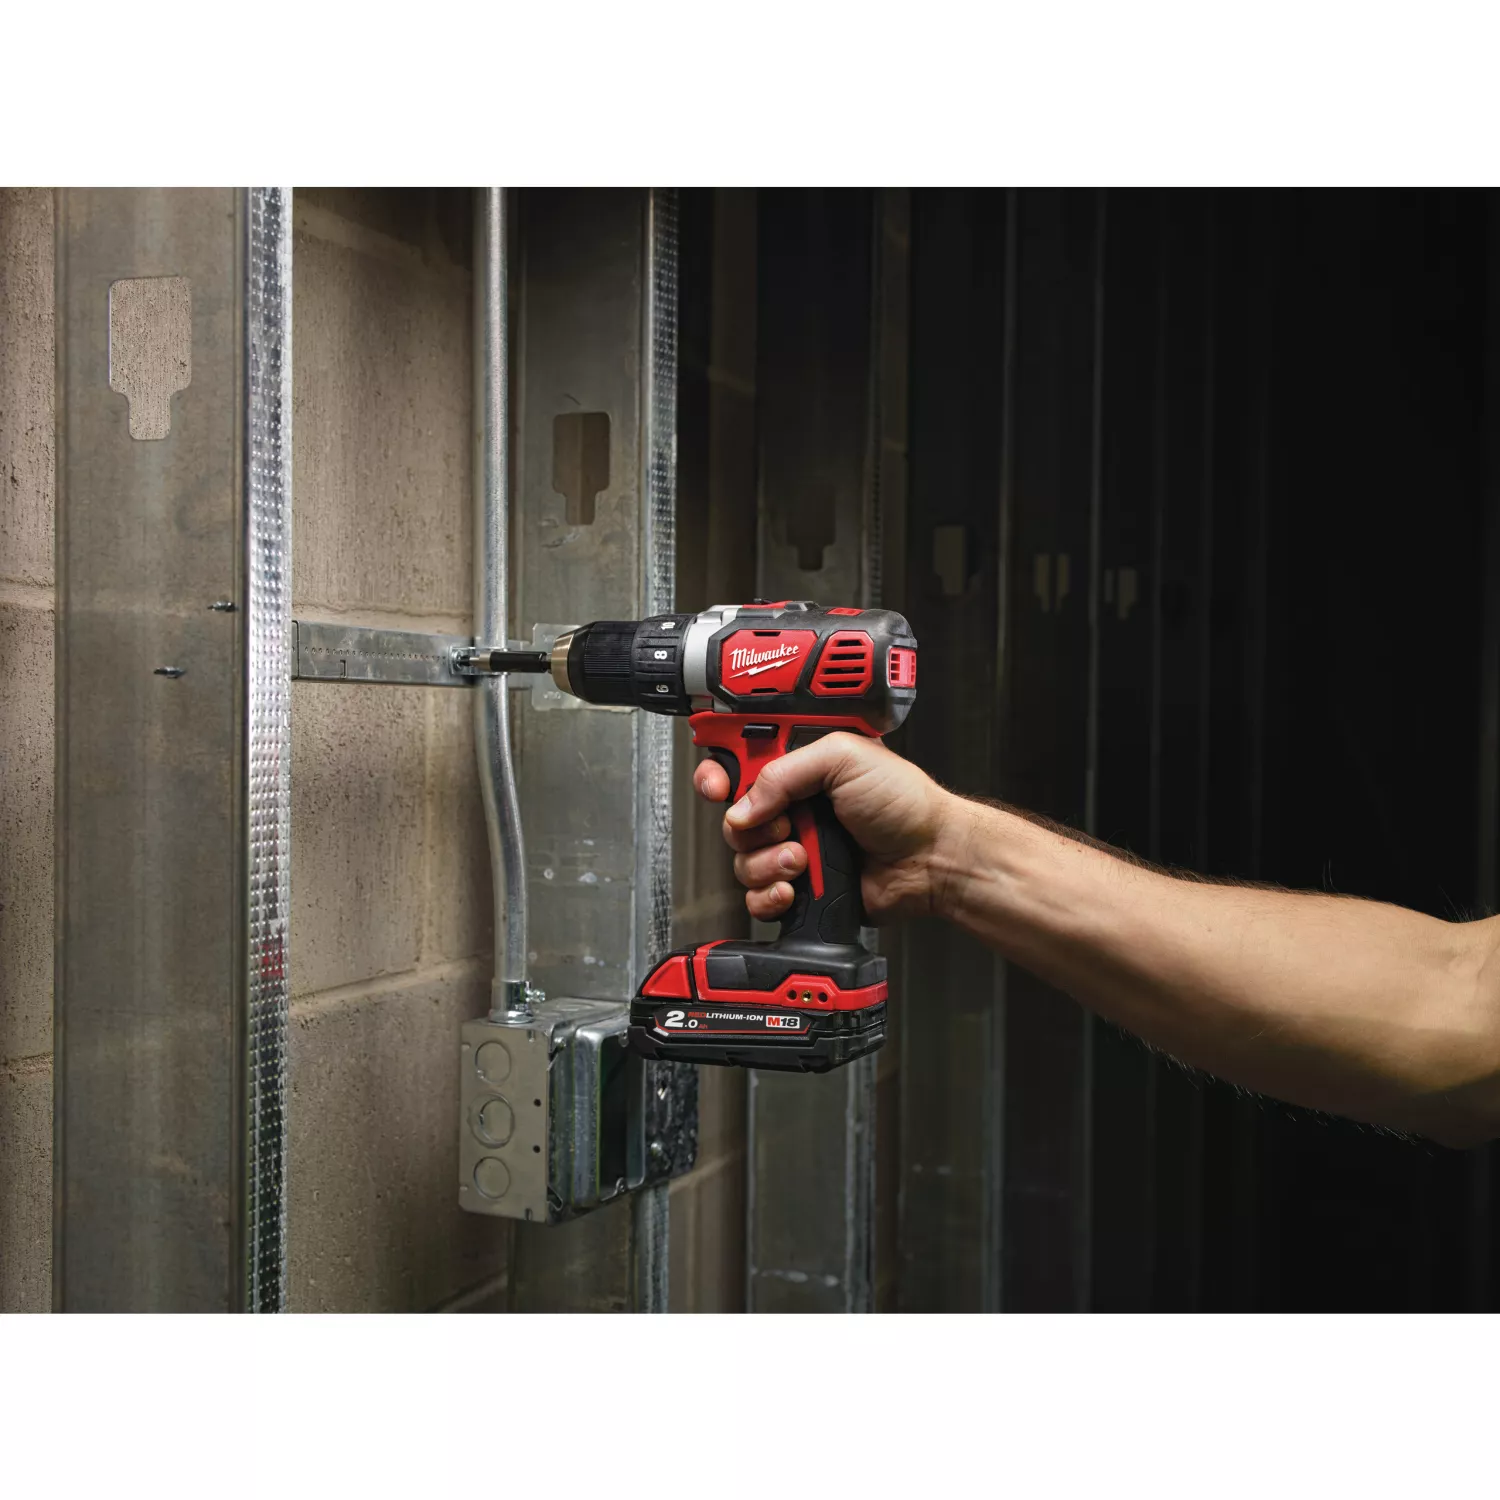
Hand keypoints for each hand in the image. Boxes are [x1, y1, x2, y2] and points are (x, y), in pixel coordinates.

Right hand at [692, 732, 957, 923]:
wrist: (931, 859)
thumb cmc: (904, 803)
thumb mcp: (844, 758)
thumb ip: (784, 772)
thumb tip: (743, 804)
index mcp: (799, 767)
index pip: (739, 763)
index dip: (718, 774)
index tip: (718, 787)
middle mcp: (792, 806)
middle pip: (733, 817)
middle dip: (750, 827)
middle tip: (786, 827)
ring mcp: (794, 848)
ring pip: (742, 860)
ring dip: (767, 863)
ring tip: (803, 860)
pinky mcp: (799, 886)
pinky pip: (757, 896)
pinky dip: (770, 895)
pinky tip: (796, 888)